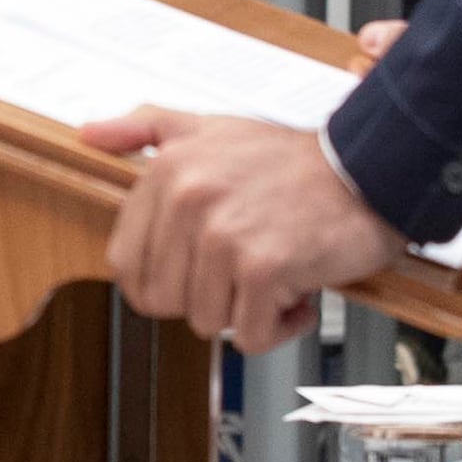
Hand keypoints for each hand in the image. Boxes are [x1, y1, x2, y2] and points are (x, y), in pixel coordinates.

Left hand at [80, 110, 400, 347]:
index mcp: (167, 172)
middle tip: (242, 269)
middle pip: (162, 301)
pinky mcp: (263, 266)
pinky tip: (297, 291)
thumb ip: (144, 128)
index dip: (162, 279)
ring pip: (204, 321)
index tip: (197, 268)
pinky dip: (278, 326)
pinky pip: (248, 335)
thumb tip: (90, 135)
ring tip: (273, 274)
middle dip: (204, 296)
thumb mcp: (210, 127)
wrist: (371, 169)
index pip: (125, 264)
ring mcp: (224, 235)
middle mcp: (189, 201)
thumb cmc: (294, 160)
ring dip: (245, 310)